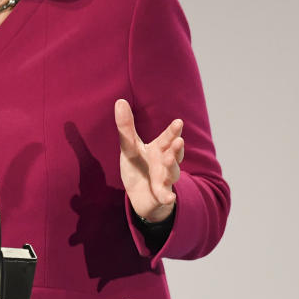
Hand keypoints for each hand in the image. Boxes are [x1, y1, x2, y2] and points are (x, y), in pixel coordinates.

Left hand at [115, 99, 183, 222]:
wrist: (139, 194)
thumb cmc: (138, 165)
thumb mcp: (129, 146)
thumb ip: (126, 126)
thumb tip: (119, 101)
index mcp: (159, 149)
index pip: (167, 138)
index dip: (172, 131)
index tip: (178, 122)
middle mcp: (165, 162)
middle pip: (173, 154)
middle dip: (176, 148)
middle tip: (179, 140)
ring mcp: (165, 179)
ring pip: (171, 173)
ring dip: (172, 167)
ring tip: (169, 160)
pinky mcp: (161, 195)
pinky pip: (165, 196)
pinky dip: (167, 196)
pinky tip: (169, 197)